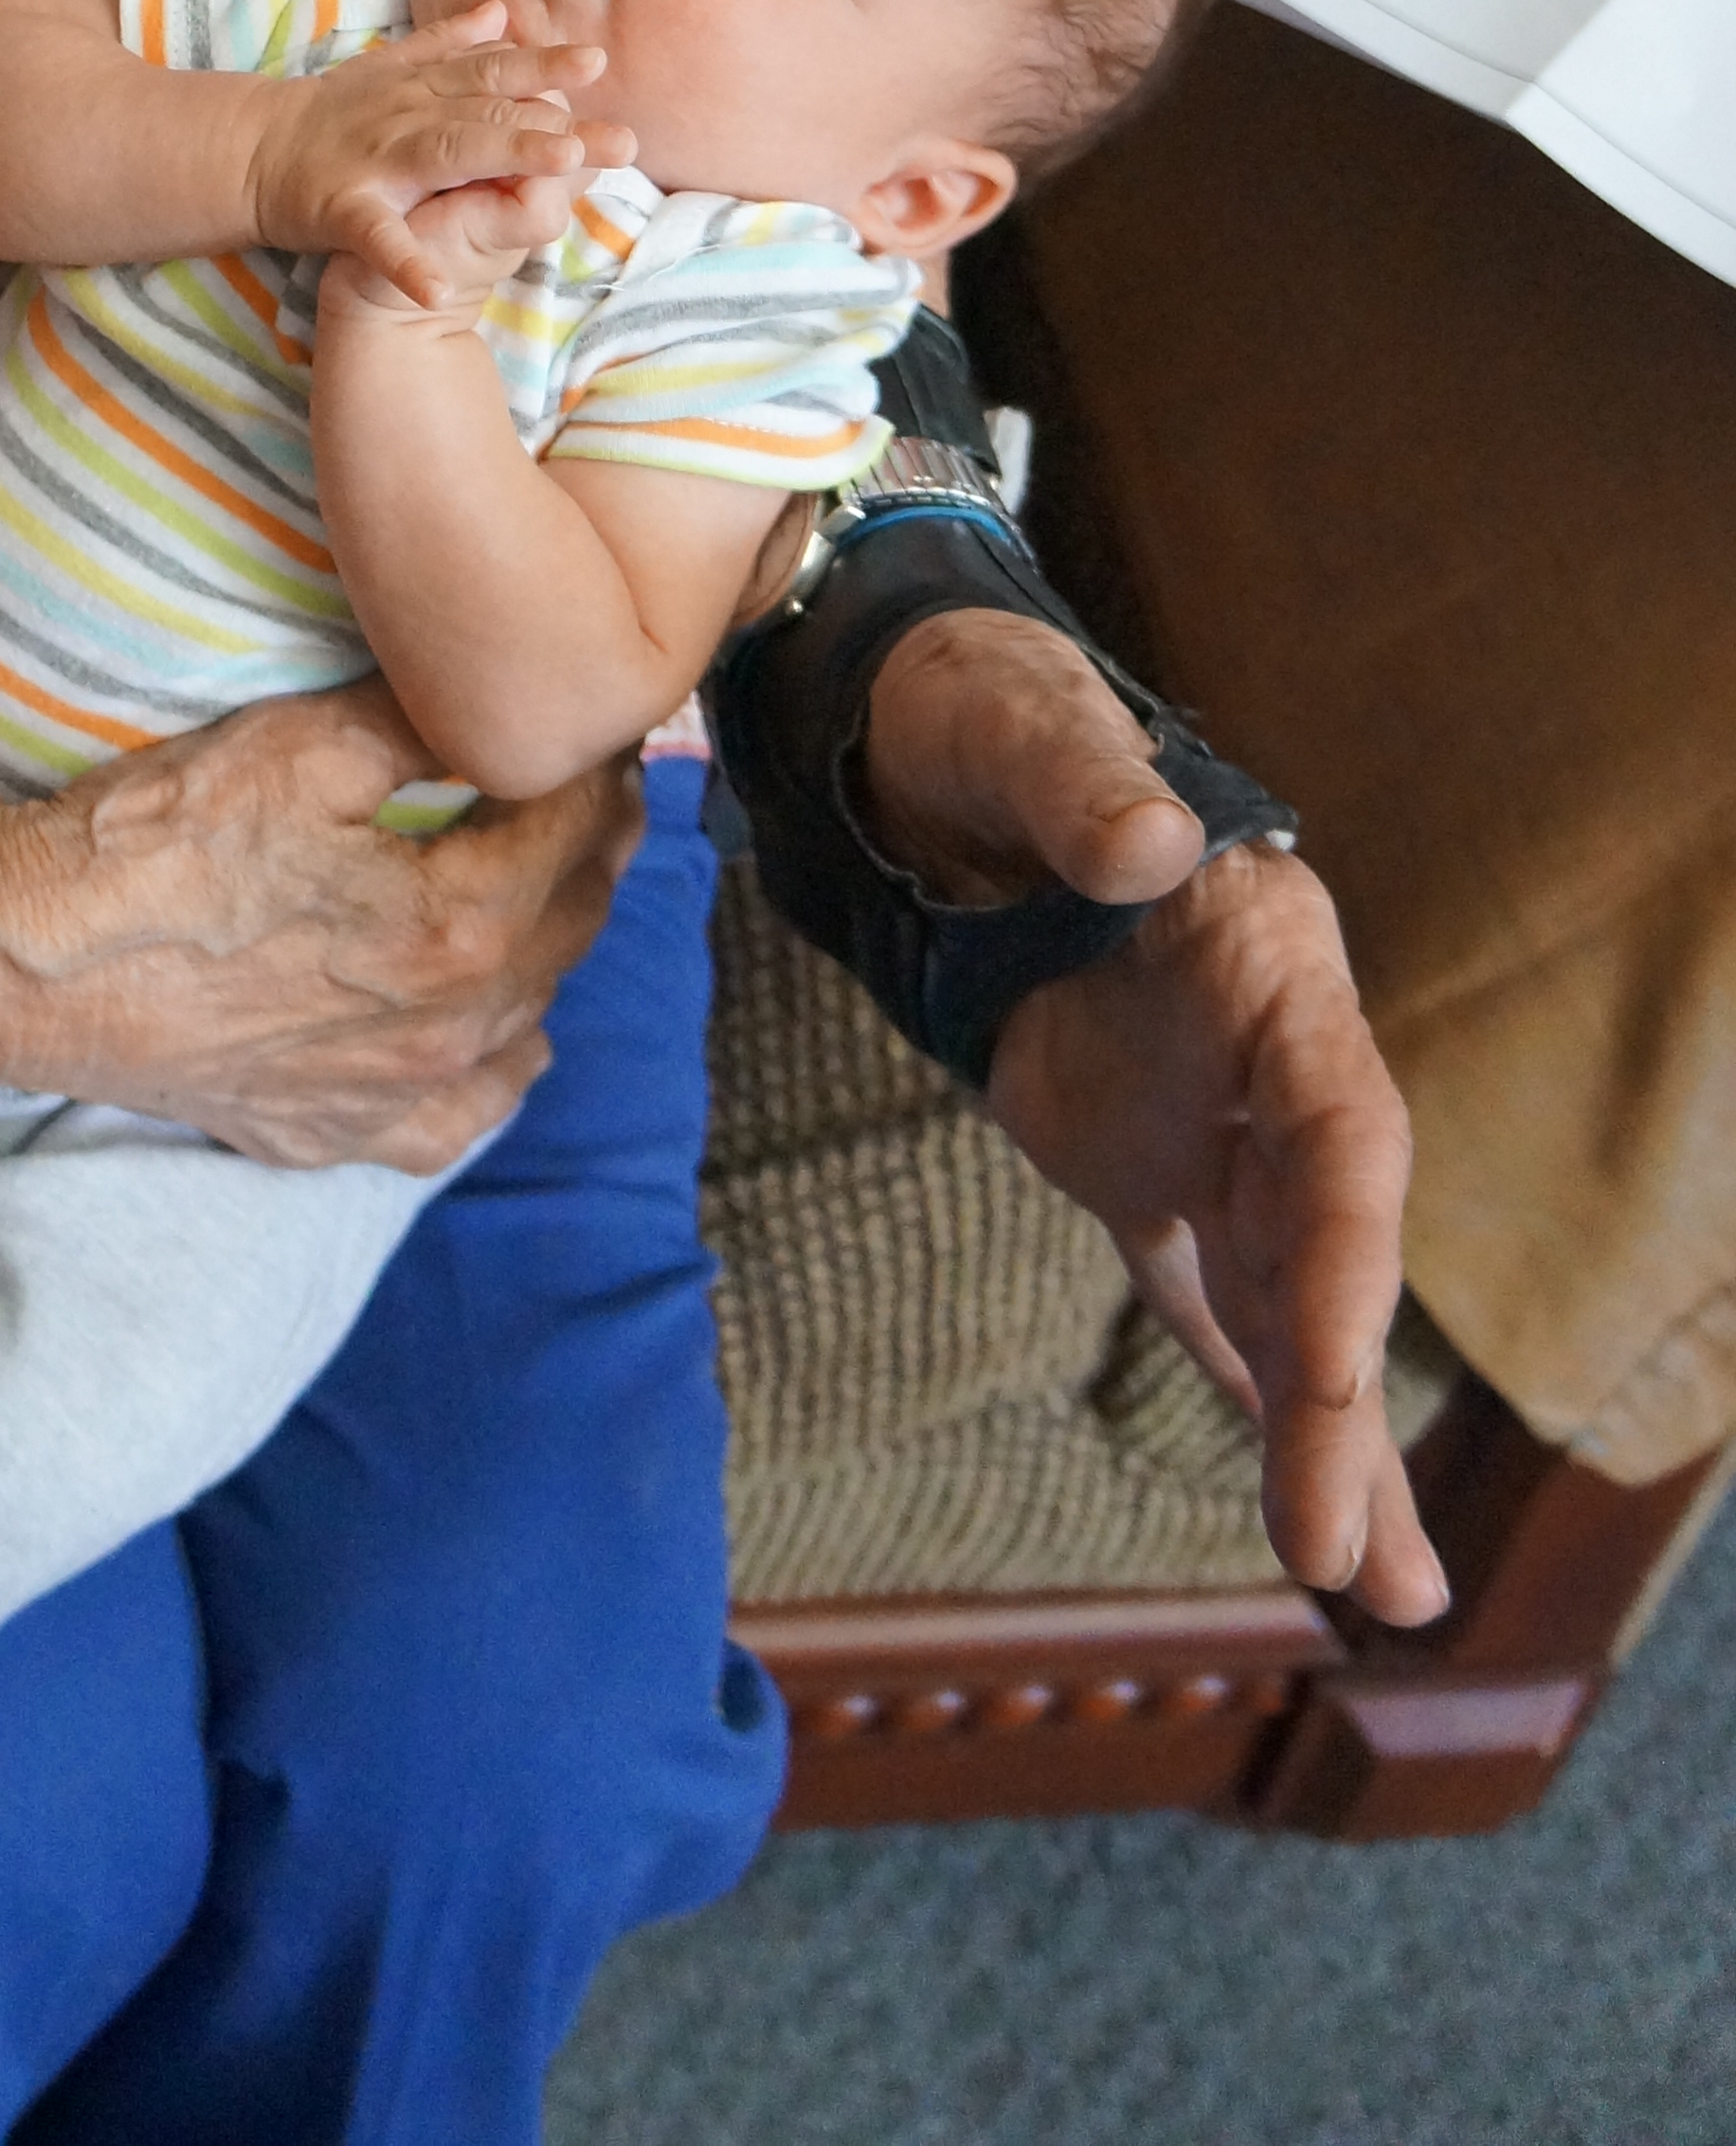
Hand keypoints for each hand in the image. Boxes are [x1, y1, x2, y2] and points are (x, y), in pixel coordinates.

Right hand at [0, 677, 638, 1169]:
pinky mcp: (326, 1133)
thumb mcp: (297, 744)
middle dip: (592, 844)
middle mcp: (445, 1028)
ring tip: (546, 882)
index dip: (594, 762)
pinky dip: (491, 1069)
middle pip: (570, 924)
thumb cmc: (153, 847)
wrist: (27, 966)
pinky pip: (455, 1118)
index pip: (571, 828)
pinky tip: (496, 1035)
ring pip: (528, 1019)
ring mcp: (387, 1095)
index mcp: (456, 924)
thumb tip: (500, 688)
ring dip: (552, 944)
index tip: (599, 719)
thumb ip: (422, 723)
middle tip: (592, 783)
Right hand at [244, 4, 628, 306]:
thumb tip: (502, 14)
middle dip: (555, 124)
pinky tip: (435, 288)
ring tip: (559, 167)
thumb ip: (450, 44)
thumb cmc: (335, 115)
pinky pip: (379, 237)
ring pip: (448, 154)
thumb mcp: (392, 67)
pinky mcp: (345, 209)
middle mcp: (408, 115)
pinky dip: (406, 262)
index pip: (494, 74)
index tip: (598, 64)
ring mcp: (378, 160)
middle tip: (620, 138)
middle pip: (489, 113)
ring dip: (504, 157)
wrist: (257, 151)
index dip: (544, 67)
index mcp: (422, 88)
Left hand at [861, 610, 1444, 1628]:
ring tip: (1386, 1596)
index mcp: (1268, 954)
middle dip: (1343, 1404)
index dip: (1345, 1247)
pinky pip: (1208, 1294)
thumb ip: (1082, 784)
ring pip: (1291, 1301)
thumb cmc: (984, 717)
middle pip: (1329, 1246)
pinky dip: (1254, 1399)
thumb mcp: (1019, 725)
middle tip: (1355, 1565)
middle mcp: (1271, 1055)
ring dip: (1332, 1444)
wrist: (928, 739)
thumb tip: (1144, 840)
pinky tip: (1310, 1523)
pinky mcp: (1143, 1158)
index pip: (1338, 1123)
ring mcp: (1214, 1116)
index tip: (1331, 1366)